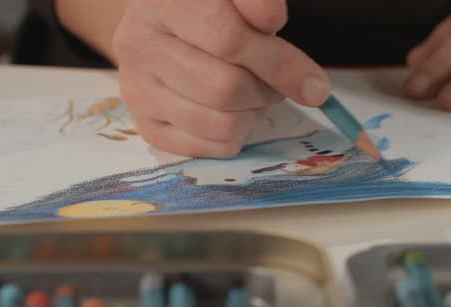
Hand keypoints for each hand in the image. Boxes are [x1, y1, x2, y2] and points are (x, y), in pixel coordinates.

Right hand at [112, 0, 329, 157]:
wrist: (163, 31)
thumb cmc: (208, 12)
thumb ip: (258, 7)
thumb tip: (283, 40)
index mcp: (162, 4)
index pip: (229, 39)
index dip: (280, 62)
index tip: (312, 79)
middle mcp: (139, 47)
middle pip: (226, 88)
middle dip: (268, 90)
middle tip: (277, 83)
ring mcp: (137, 91)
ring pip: (221, 124)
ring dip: (255, 114)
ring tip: (255, 95)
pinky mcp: (147, 126)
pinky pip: (210, 148)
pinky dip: (238, 135)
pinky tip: (235, 112)